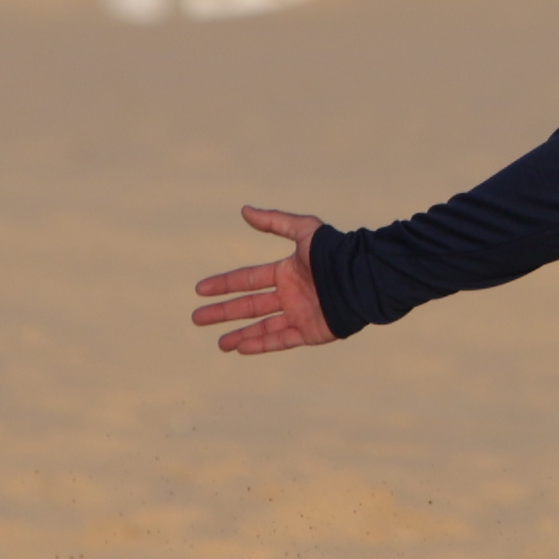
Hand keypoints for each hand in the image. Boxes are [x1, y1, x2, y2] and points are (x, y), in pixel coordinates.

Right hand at [192, 205, 336, 353]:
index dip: (223, 284)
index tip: (200, 289)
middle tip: (197, 318)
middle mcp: (290, 295)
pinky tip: (241, 348)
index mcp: (286, 272)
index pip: (247, 279)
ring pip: (262, 326)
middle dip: (222, 312)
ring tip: (219, 344)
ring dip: (239, 334)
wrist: (362, 277)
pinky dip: (261, 344)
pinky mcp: (311, 332)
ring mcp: (300, 314)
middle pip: (249, 305)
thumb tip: (245, 210)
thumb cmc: (335, 253)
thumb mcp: (304, 231)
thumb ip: (275, 222)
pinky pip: (281, 340)